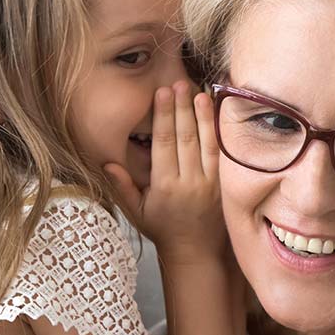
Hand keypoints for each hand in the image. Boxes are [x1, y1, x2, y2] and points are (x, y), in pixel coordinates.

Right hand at [104, 80, 225, 261]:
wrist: (197, 251)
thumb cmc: (163, 229)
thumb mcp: (137, 212)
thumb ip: (122, 187)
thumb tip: (107, 163)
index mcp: (166, 186)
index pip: (164, 144)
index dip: (163, 116)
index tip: (161, 94)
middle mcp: (190, 182)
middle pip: (185, 138)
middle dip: (181, 108)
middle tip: (178, 83)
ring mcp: (211, 183)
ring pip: (206, 143)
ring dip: (203, 116)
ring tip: (199, 92)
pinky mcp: (226, 184)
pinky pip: (223, 154)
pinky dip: (220, 133)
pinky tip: (218, 115)